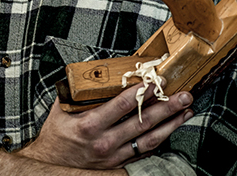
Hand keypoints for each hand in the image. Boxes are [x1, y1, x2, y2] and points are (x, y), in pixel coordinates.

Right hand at [18, 80, 193, 169]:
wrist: (50, 165)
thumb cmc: (55, 136)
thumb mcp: (60, 110)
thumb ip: (75, 91)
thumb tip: (88, 71)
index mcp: (90, 125)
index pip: (123, 105)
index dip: (142, 91)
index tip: (156, 80)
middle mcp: (105, 142)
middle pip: (143, 121)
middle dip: (167, 107)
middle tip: (184, 96)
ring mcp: (113, 155)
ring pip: (149, 139)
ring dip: (170, 124)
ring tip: (186, 112)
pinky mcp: (118, 164)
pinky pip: (143, 152)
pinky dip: (160, 141)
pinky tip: (171, 131)